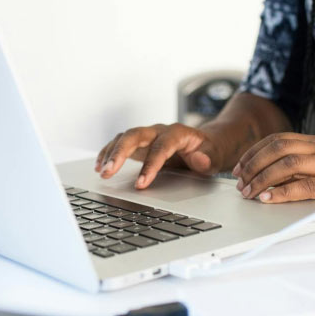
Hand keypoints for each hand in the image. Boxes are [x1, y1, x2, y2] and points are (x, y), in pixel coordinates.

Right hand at [95, 123, 223, 188]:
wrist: (204, 144)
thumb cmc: (208, 151)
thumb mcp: (214, 156)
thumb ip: (208, 158)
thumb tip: (199, 159)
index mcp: (177, 133)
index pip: (161, 147)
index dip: (150, 165)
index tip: (141, 184)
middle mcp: (159, 130)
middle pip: (135, 135)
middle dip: (120, 153)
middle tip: (108, 172)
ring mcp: (147, 135)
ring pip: (124, 138)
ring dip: (110, 153)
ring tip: (102, 172)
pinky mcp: (139, 143)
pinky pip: (119, 143)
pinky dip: (108, 153)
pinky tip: (100, 166)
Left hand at [233, 132, 314, 202]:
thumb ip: (298, 167)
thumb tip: (262, 177)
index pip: (277, 140)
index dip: (253, 153)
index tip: (238, 168)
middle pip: (278, 148)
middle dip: (253, 165)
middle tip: (240, 183)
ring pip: (288, 164)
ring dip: (263, 179)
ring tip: (250, 192)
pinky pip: (306, 186)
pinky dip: (283, 193)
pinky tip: (269, 199)